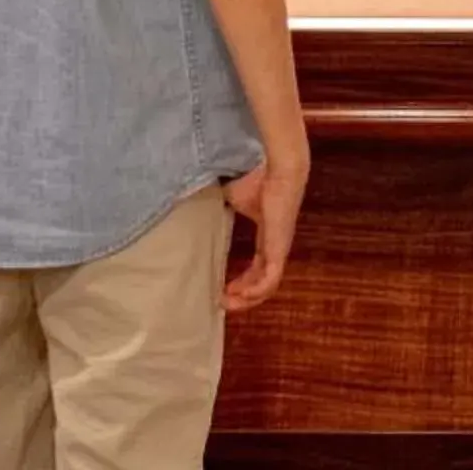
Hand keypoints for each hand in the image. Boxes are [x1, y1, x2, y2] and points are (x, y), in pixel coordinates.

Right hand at [222, 153, 307, 311]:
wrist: (276, 170)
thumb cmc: (257, 179)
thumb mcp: (231, 198)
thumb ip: (218, 208)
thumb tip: (193, 205)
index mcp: (267, 237)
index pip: (258, 268)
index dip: (242, 282)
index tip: (224, 289)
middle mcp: (275, 248)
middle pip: (262, 282)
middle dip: (242, 297)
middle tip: (223, 303)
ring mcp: (279, 250)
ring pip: (267, 286)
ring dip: (248, 299)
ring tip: (228, 303)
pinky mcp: (279, 249)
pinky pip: (271, 280)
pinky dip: (256, 291)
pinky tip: (241, 296)